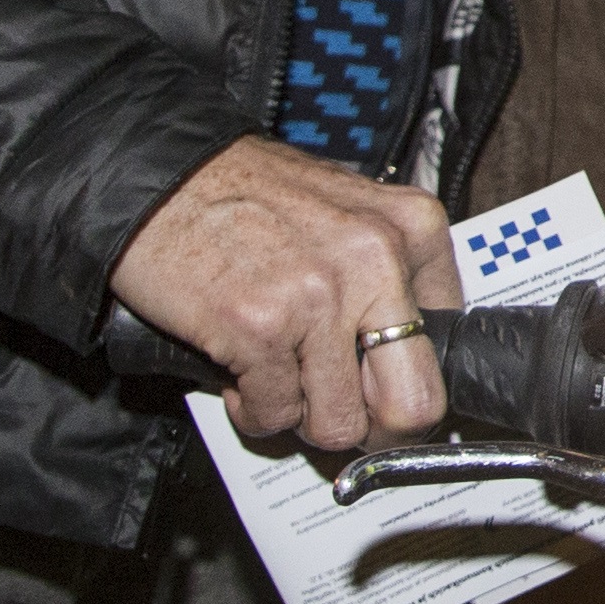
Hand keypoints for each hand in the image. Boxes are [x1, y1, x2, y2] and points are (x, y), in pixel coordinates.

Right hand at [110, 136, 457, 450]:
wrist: (157, 173)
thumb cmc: (244, 193)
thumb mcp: (346, 211)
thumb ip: (387, 275)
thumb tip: (408, 359)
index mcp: (411, 229)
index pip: (447, 349)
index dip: (405, 383)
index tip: (379, 392)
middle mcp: (377, 261)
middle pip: (414, 404)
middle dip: (377, 430)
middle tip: (344, 421)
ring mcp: (320, 297)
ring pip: (338, 423)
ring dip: (301, 414)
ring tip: (275, 375)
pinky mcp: (260, 328)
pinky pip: (274, 415)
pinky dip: (253, 408)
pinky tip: (239, 369)